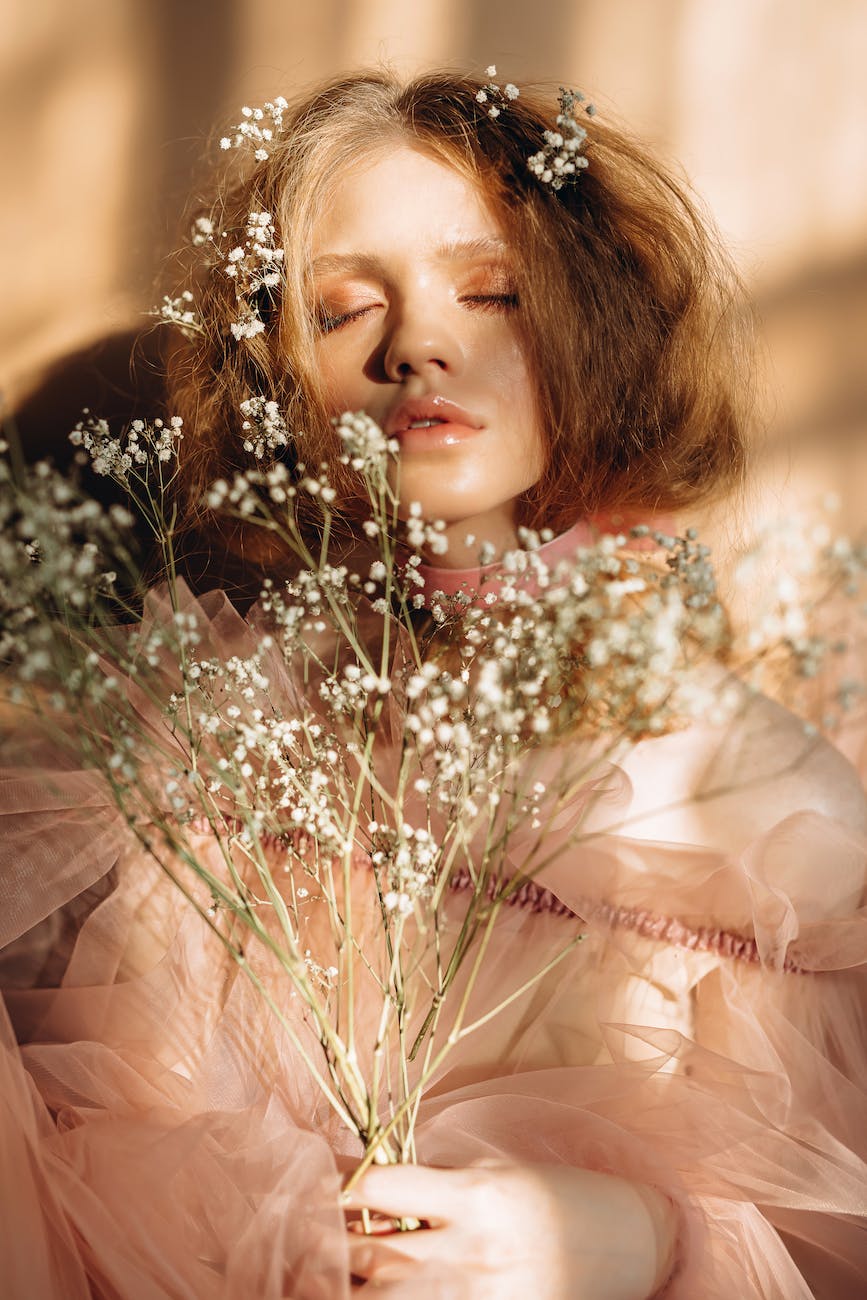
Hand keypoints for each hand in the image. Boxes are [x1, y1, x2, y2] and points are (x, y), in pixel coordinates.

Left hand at [343, 1161, 676, 1298]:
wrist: (633, 1245)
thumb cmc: (555, 1199)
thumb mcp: (496, 1175)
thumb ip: (433, 1181)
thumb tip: (358, 1185)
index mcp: (477, 1198)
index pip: (377, 1190)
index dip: (338, 1188)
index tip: (318, 1185)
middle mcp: (472, 1254)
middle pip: (368, 1254)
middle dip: (326, 1245)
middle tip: (299, 1235)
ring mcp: (478, 1299)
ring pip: (383, 1297)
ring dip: (351, 1282)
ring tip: (324, 1270)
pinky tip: (376, 1289)